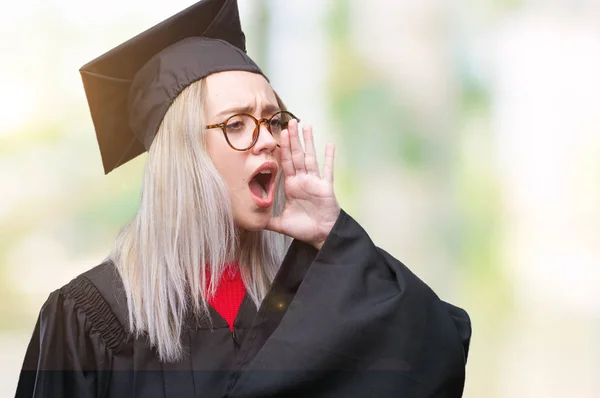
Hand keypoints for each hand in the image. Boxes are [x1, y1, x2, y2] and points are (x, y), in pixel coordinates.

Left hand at [266, 120, 339, 249]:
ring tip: (306, 126)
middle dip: (292, 139)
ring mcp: (314, 182)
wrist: (321, 236)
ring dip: (308, 142)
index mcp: (292, 185)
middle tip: (289, 122)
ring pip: (310, 158)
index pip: (285, 163)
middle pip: (296, 155)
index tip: (278, 134)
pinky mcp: (325, 187)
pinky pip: (328, 170)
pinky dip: (329, 157)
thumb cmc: (303, 229)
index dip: (281, 148)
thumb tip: (250, 222)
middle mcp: (303, 180)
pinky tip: (330, 144)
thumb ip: (266, 220)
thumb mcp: (280, 224)